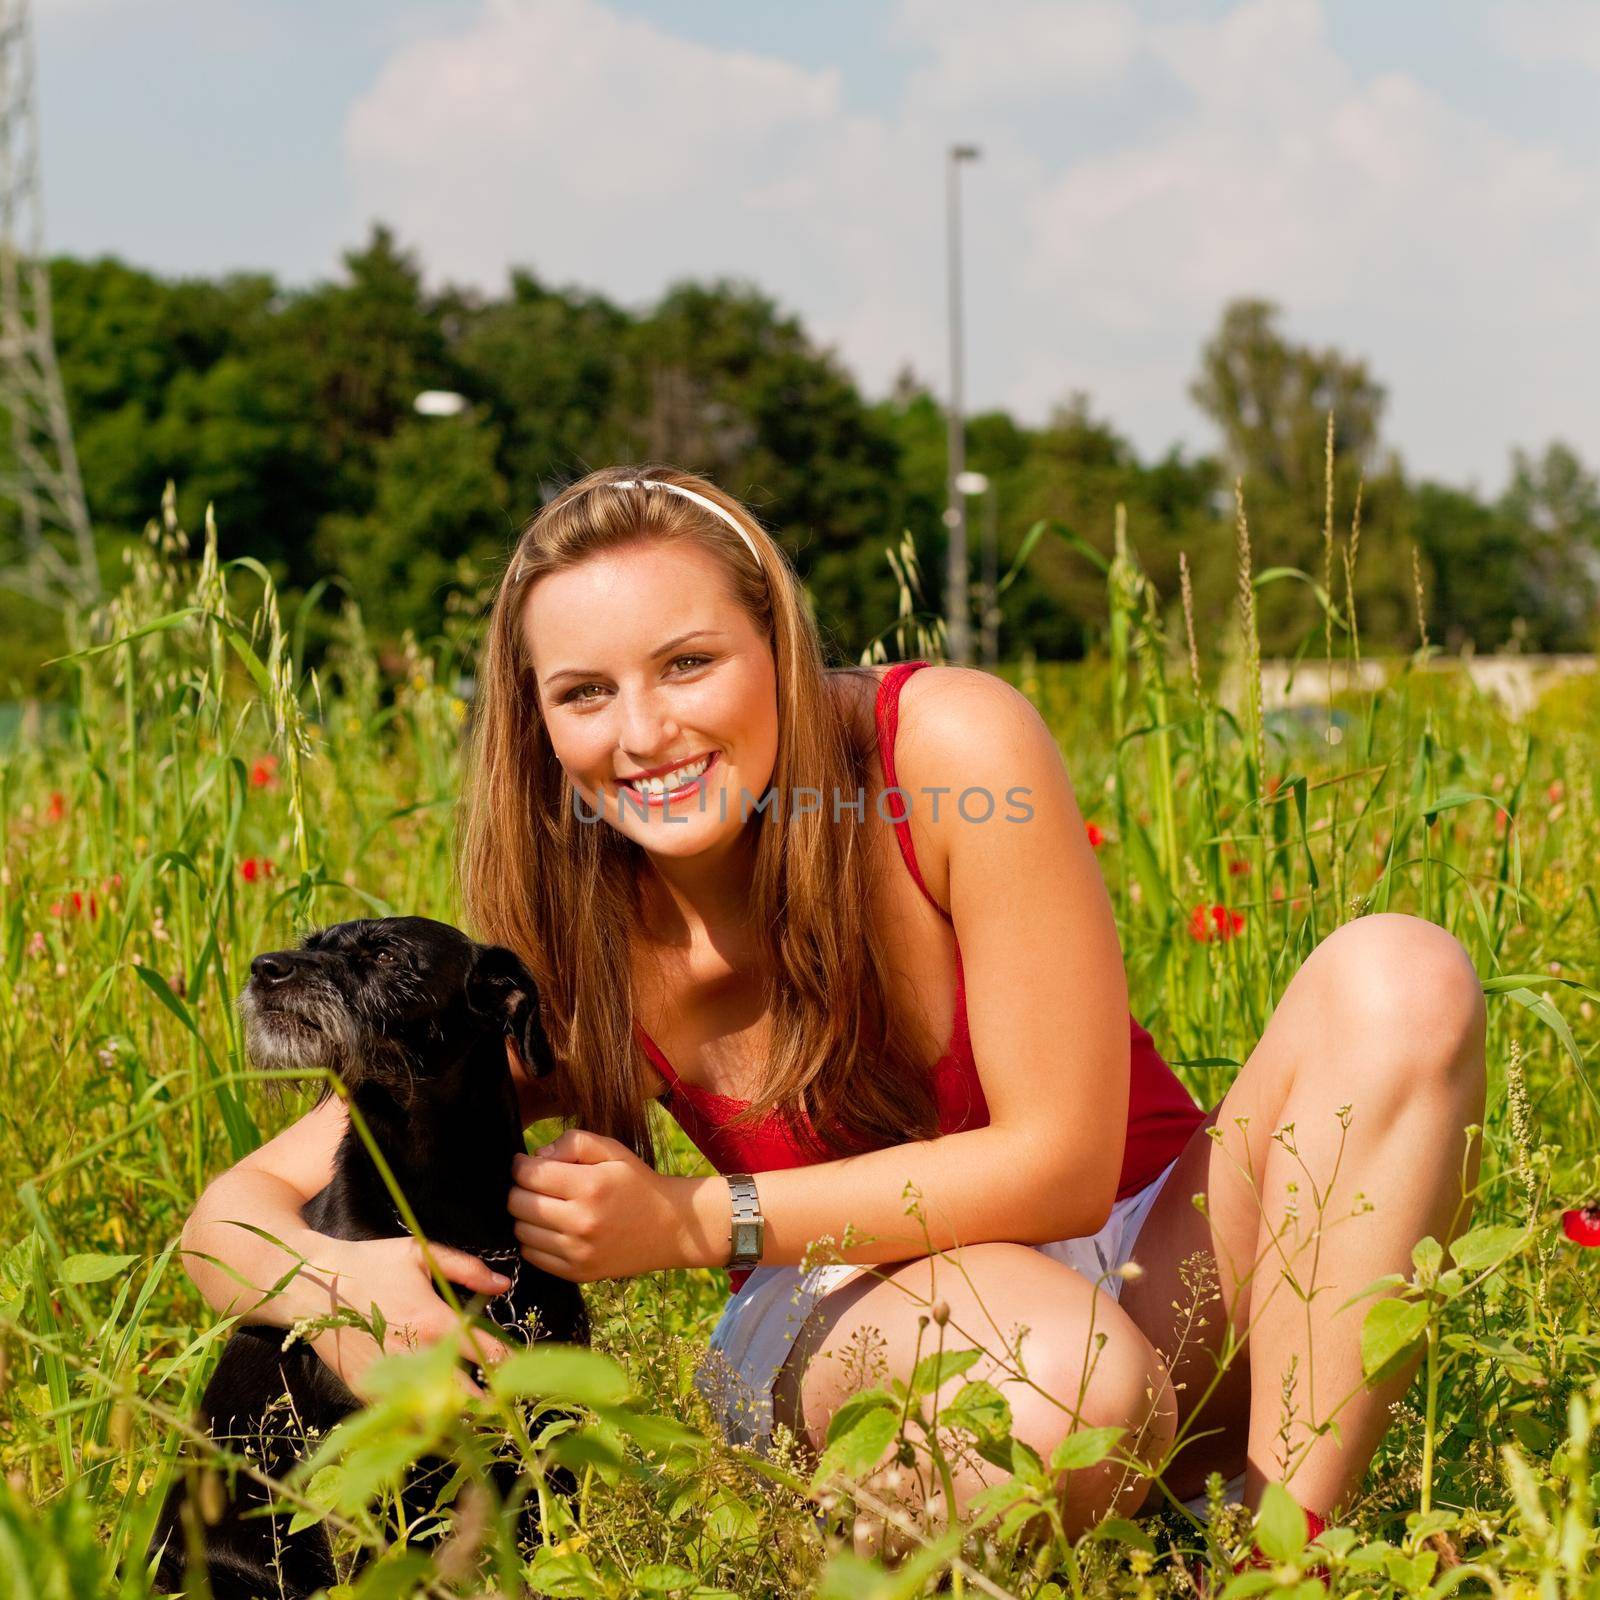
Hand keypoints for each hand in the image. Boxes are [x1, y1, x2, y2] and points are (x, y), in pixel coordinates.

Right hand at [303, 1234, 515, 1401]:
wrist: (312, 1286)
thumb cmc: (371, 1265)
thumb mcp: (420, 1255)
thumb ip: (467, 1269)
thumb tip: (504, 1286)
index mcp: (435, 1322)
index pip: (489, 1356)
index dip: (512, 1367)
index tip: (524, 1373)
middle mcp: (416, 1357)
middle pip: (470, 1398)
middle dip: (491, 1403)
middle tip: (505, 1402)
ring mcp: (390, 1381)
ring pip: (437, 1417)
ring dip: (458, 1417)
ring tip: (474, 1412)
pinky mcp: (366, 1395)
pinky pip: (401, 1420)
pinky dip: (421, 1422)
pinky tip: (434, 1415)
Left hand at [507, 1128, 698, 1280]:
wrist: (671, 1228)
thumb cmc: (637, 1183)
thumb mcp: (613, 1150)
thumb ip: (573, 1142)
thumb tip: (536, 1156)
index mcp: (590, 1186)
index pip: (529, 1175)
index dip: (521, 1165)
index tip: (527, 1163)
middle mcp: (581, 1222)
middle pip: (518, 1204)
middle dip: (519, 1189)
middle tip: (535, 1184)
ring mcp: (578, 1252)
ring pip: (520, 1231)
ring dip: (525, 1215)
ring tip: (545, 1206)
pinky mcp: (577, 1273)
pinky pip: (532, 1256)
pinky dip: (534, 1239)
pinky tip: (552, 1228)